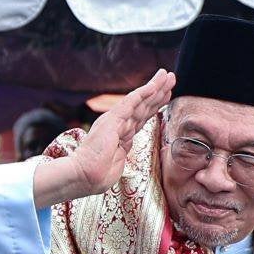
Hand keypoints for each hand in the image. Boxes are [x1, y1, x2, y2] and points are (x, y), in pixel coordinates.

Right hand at [69, 69, 175, 195]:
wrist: (83, 177)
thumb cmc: (97, 175)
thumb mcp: (117, 161)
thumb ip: (123, 150)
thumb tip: (127, 145)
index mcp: (120, 134)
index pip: (141, 116)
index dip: (155, 105)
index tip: (167, 95)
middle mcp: (117, 124)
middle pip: (143, 105)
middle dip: (158, 92)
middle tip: (171, 78)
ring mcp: (114, 121)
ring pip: (139, 101)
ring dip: (155, 88)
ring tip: (168, 76)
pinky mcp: (112, 120)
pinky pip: (130, 103)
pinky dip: (143, 93)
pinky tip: (153, 86)